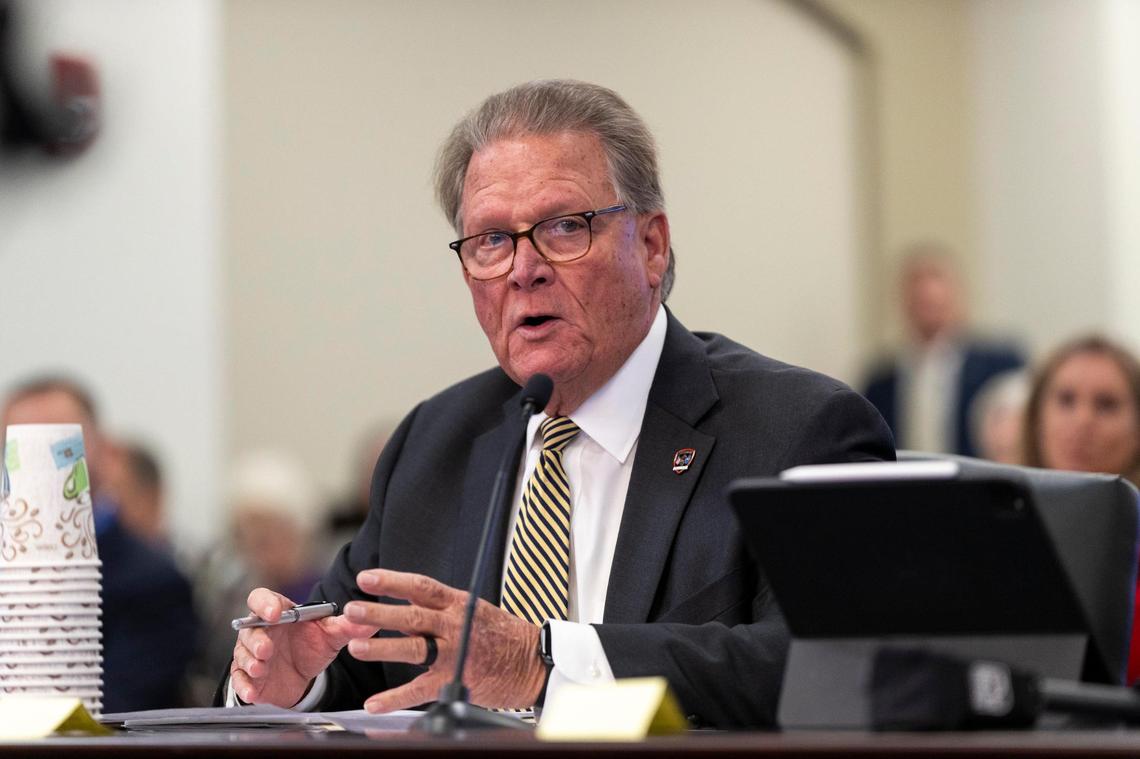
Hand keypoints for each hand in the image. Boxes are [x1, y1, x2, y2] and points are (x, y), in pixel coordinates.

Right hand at [229, 587, 378, 706]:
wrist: (304, 675)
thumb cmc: (312, 645)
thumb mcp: (331, 635)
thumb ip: (348, 626)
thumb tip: (370, 620)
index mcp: (279, 613)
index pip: (261, 599)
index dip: (265, 604)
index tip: (275, 613)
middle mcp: (261, 631)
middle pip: (249, 629)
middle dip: (257, 639)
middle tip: (268, 649)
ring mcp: (252, 654)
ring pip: (243, 653)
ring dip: (250, 661)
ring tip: (261, 667)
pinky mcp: (249, 677)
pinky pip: (239, 680)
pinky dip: (244, 686)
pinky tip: (253, 692)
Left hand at [343, 569, 547, 712]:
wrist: (533, 662)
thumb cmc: (502, 635)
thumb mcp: (471, 612)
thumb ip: (435, 613)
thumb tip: (399, 612)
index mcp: (458, 603)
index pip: (421, 586)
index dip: (392, 581)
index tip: (366, 578)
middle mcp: (454, 625)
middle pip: (412, 615)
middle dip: (379, 612)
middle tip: (352, 610)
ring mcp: (455, 653)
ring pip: (414, 648)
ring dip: (382, 647)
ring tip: (356, 647)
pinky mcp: (455, 680)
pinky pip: (420, 689)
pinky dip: (395, 697)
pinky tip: (375, 702)